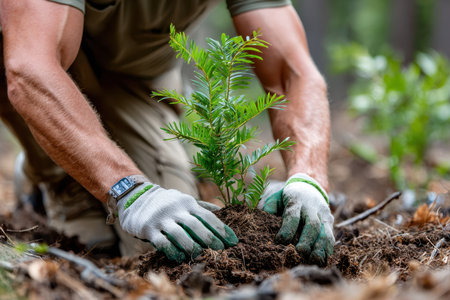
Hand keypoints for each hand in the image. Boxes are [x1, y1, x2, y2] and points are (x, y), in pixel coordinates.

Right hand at [116, 182, 237, 262]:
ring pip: (179, 234)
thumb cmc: (166, 202)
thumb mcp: (183, 199)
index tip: (232, 241)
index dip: (221, 229)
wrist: (136, 197)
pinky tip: (179, 257)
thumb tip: (221, 210)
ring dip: (191, 246)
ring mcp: (162, 219)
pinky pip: (161, 241)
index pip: (208, 216)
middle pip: (195, 225)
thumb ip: (201, 206)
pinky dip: (171, 250)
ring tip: (199, 254)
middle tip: (219, 250)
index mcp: (187, 203)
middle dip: (209, 238)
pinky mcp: (148, 228)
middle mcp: (176, 210)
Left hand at [258, 173, 334, 265]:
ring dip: (320, 247)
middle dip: (307, 240)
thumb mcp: (276, 198)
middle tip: (300, 253)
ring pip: (325, 231)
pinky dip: (328, 248)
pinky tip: (324, 259)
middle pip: (312, 224)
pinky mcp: (329, 220)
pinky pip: (331, 235)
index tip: (279, 241)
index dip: (287, 229)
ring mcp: (323, 214)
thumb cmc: (287, 197)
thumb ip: (270, 209)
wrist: (308, 186)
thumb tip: (265, 223)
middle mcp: (311, 207)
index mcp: (296, 201)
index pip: (292, 216)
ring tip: (314, 260)